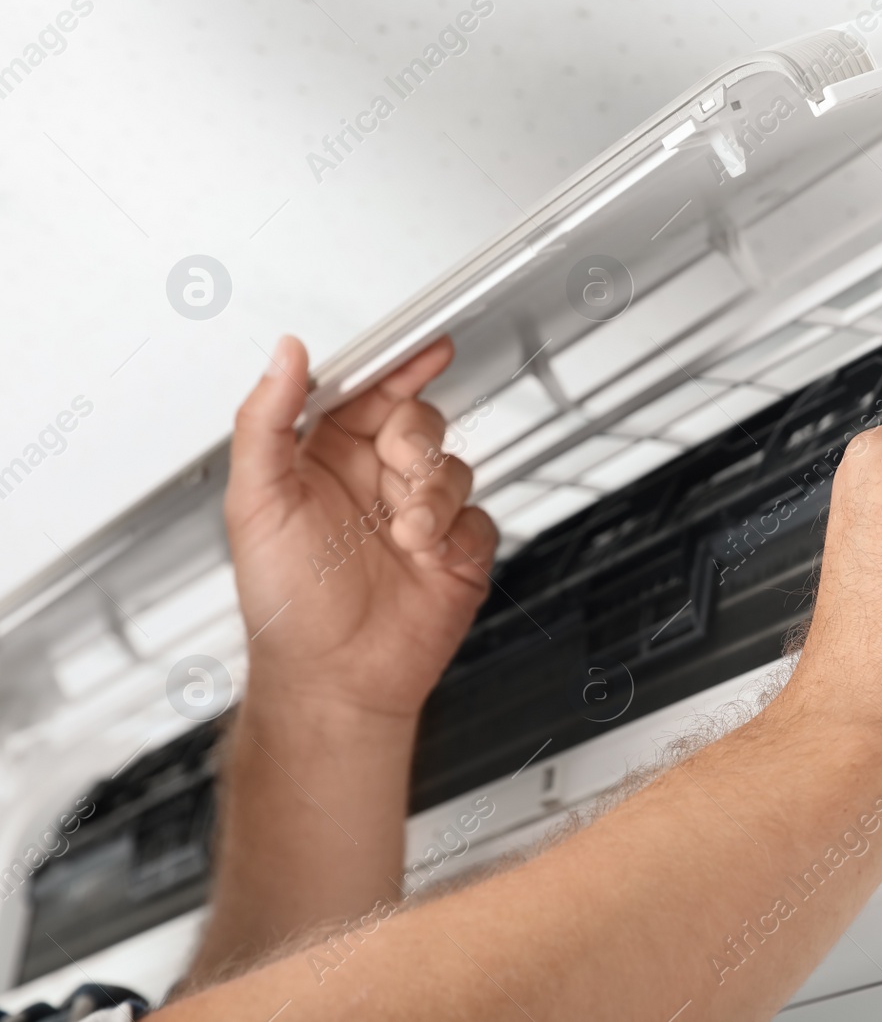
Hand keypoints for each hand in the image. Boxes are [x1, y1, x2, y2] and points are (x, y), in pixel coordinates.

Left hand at [223, 336, 497, 720]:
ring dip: (433, 498)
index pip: (367, 394)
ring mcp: (419, 518)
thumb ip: (266, 420)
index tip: (423, 348)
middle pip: (419, 423)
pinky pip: (480, 517)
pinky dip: (459, 534)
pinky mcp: (457, 552)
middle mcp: (373, 484)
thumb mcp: (255, 503)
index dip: (397, 368)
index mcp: (324, 462)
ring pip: (454, 467)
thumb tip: (285, 356)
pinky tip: (430, 557)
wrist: (335, 678)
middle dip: (415, 442)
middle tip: (400, 468)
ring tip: (407, 536)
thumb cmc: (286, 606)